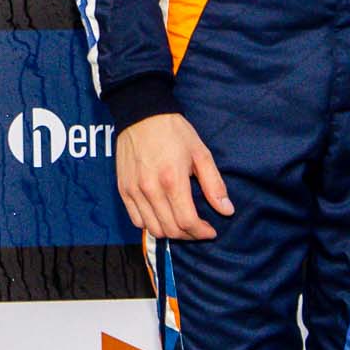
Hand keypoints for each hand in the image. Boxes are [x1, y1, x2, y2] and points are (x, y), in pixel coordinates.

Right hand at [116, 111, 233, 243]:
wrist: (142, 115)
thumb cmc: (174, 132)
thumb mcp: (200, 153)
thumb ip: (214, 184)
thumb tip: (227, 210)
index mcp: (172, 180)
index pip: (187, 221)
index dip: (201, 232)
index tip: (210, 230)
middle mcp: (151, 189)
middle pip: (170, 229)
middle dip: (188, 235)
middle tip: (198, 228)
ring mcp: (134, 191)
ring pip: (152, 229)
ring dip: (170, 232)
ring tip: (181, 224)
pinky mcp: (123, 189)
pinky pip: (136, 220)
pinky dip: (151, 225)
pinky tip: (162, 216)